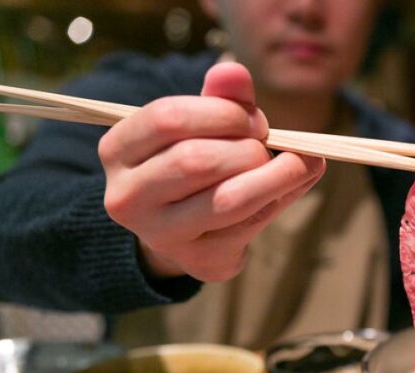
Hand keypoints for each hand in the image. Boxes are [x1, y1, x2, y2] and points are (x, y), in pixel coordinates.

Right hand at [98, 62, 325, 280]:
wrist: (184, 232)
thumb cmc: (193, 163)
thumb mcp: (200, 125)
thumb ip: (218, 98)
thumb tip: (233, 70)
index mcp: (118, 150)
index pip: (168, 119)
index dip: (222, 113)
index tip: (254, 119)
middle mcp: (127, 196)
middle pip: (197, 161)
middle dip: (248, 148)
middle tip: (268, 144)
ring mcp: (160, 234)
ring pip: (228, 200)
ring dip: (274, 177)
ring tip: (296, 164)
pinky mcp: (199, 259)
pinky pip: (249, 226)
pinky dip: (278, 201)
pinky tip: (289, 187)